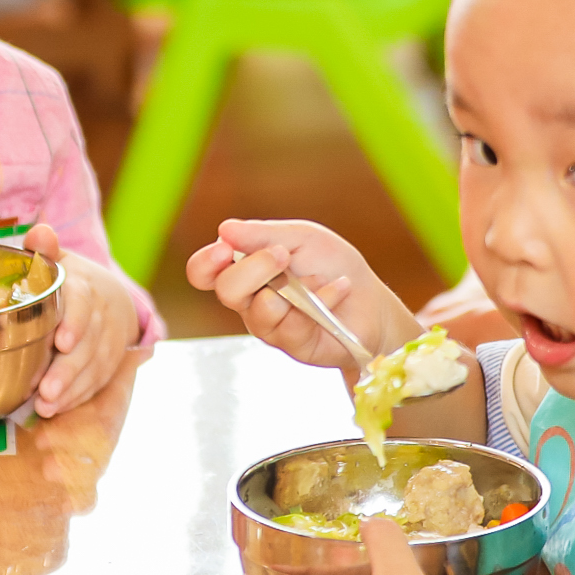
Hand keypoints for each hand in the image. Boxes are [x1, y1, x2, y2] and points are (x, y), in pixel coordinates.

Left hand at [28, 223, 139, 416]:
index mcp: (85, 286)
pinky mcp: (112, 361)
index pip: (83, 302)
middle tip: (45, 392)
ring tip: (45, 407)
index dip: (75, 322)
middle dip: (68, 370)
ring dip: (72, 389)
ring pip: (96, 367)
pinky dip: (79, 396)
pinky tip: (58, 408)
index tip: (61, 343)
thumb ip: (44, 250)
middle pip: (89, 343)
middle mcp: (102, 314)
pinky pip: (99, 381)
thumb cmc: (71, 280)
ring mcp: (110, 339)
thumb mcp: (58, 260)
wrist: (112, 296)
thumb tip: (40, 232)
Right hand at [186, 217, 418, 369]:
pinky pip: (295, 325)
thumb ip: (263, 234)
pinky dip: (322, 300)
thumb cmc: (332, 265)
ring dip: (295, 288)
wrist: (370, 301)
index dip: (205, 263)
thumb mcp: (301, 237)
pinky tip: (339, 289)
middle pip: (227, 291)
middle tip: (282, 256)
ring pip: (260, 312)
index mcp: (245, 269)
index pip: (204, 272)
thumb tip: (224, 229)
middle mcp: (250, 300)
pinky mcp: (293, 345)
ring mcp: (270, 326)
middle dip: (255, 269)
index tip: (224, 250)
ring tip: (320, 278)